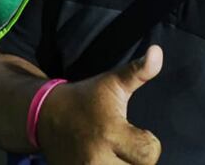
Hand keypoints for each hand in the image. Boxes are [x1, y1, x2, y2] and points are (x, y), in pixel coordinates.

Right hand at [39, 45, 163, 164]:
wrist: (46, 115)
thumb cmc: (86, 98)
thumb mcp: (112, 82)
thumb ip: (138, 71)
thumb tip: (158, 51)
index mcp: (110, 132)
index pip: (149, 153)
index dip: (150, 144)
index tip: (140, 134)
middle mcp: (97, 158)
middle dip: (137, 159)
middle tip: (128, 146)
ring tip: (118, 154)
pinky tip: (107, 160)